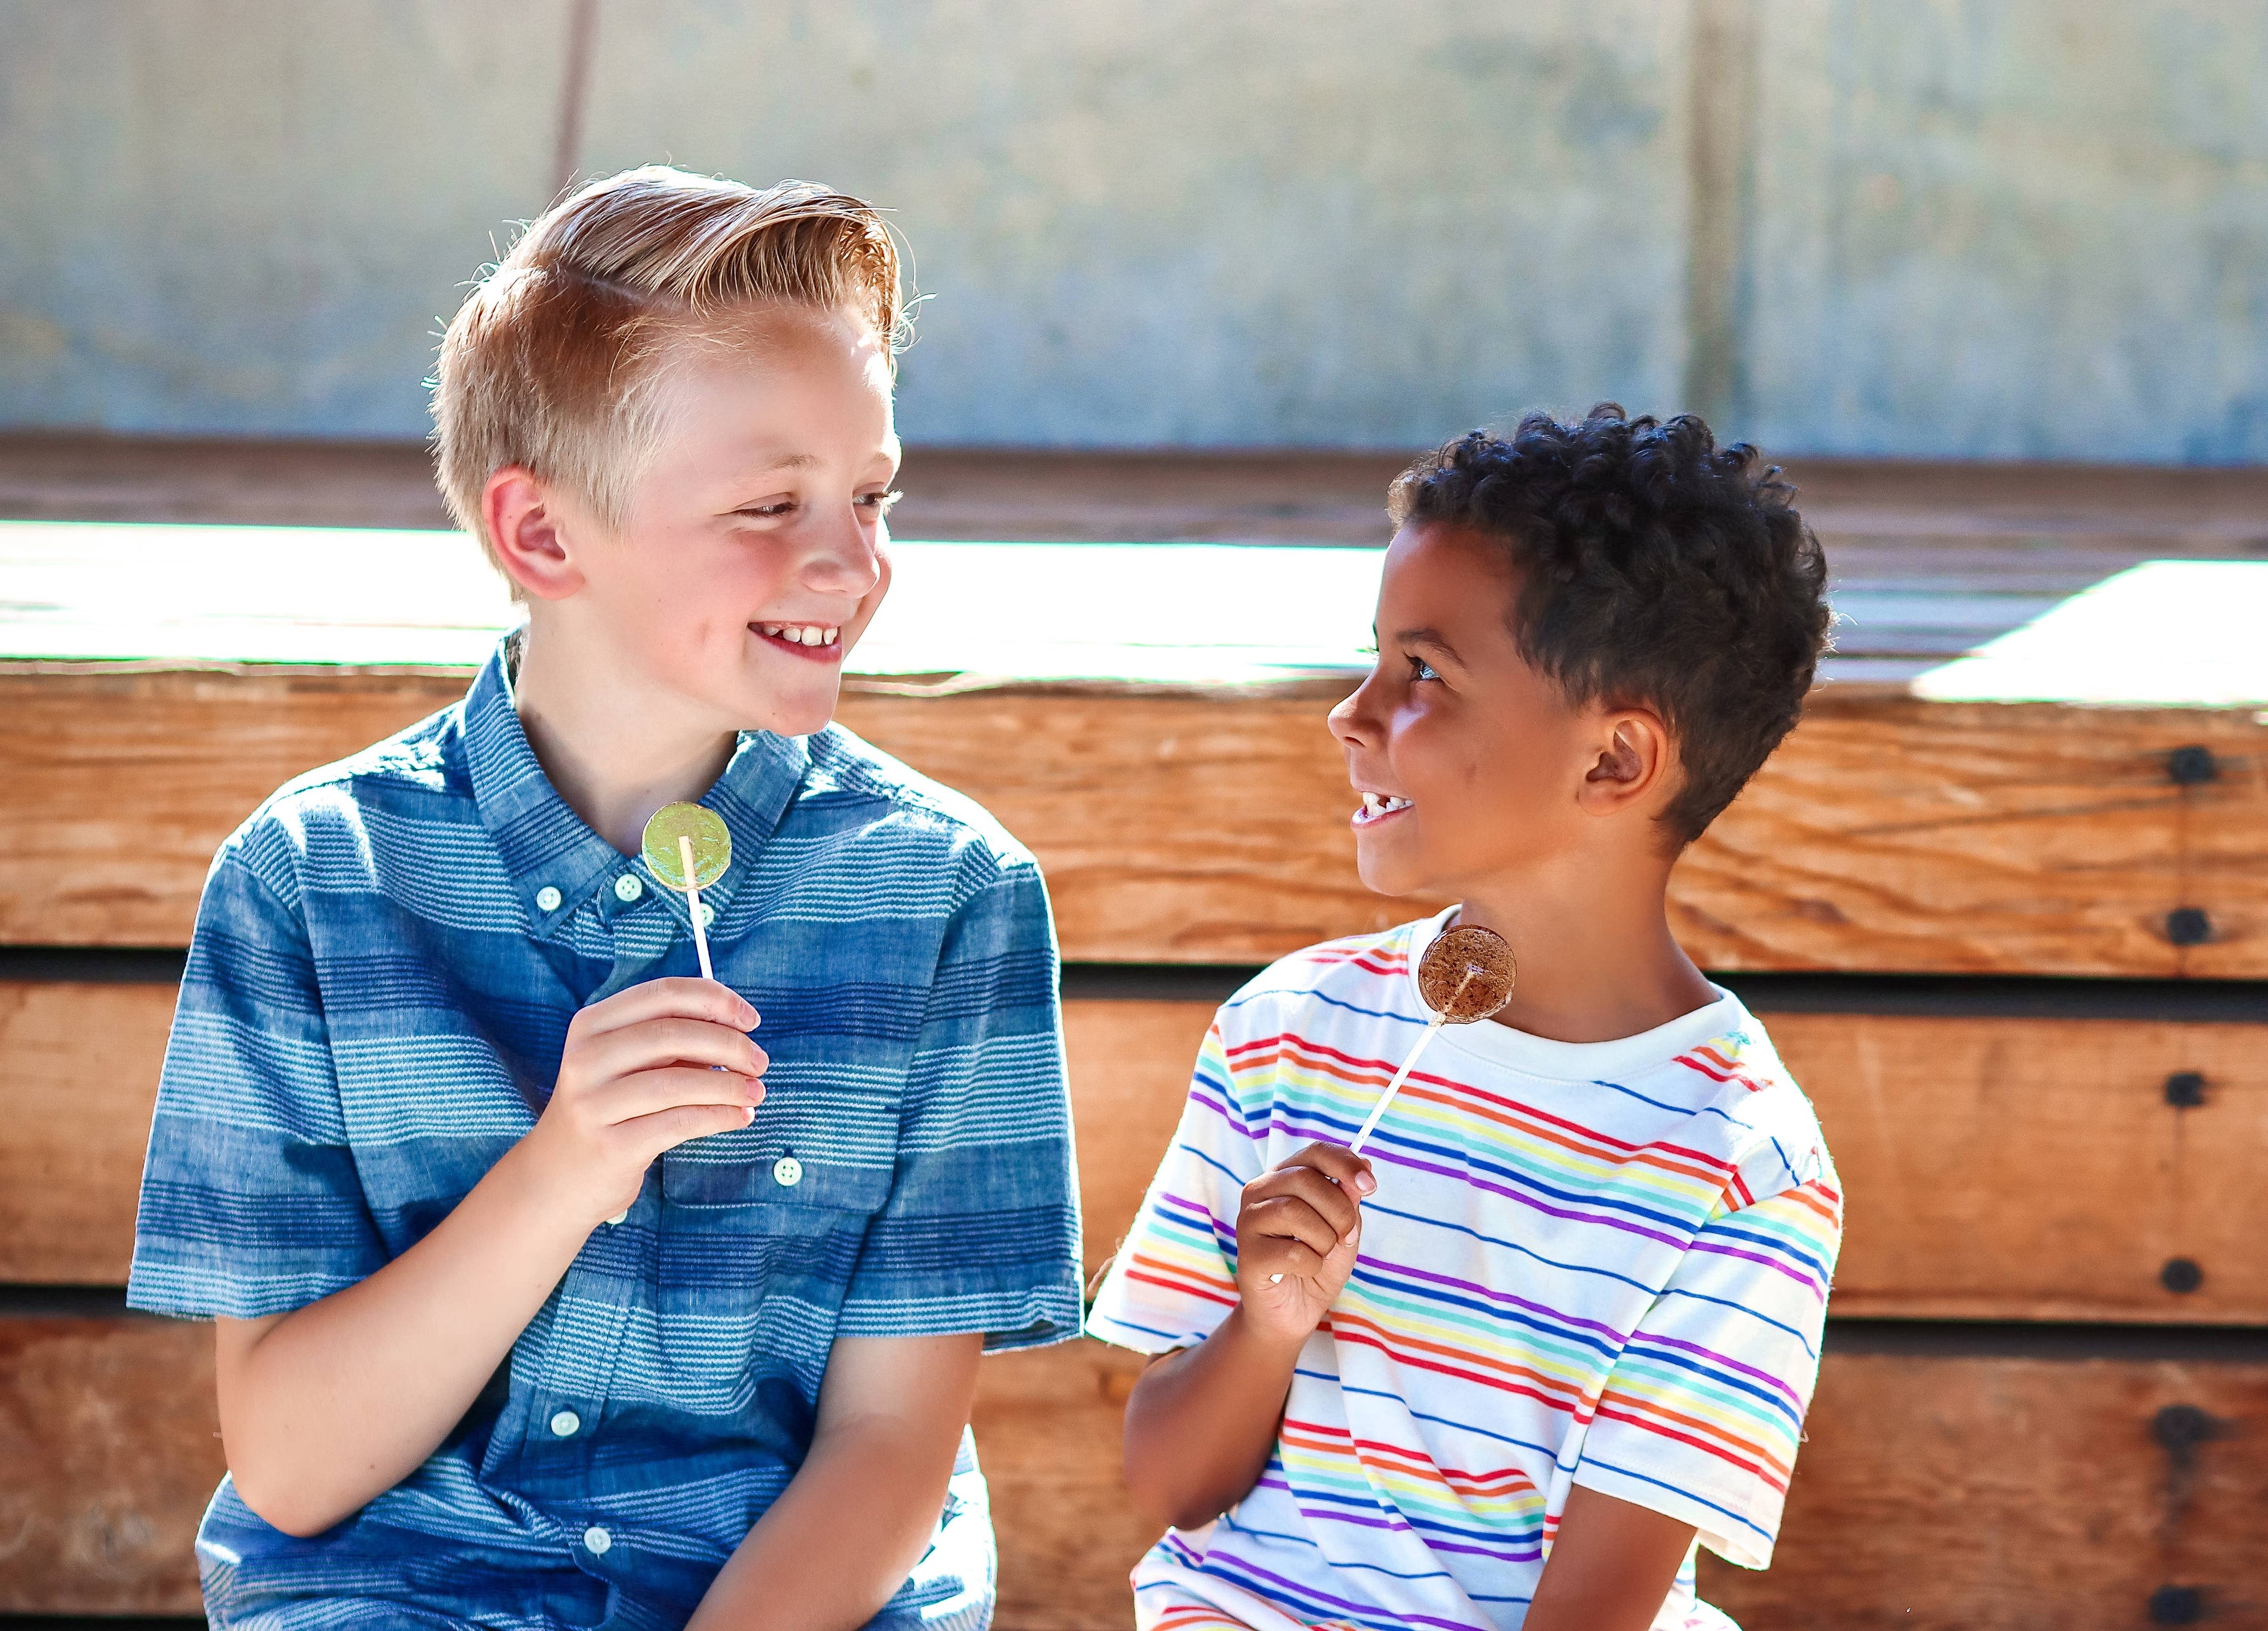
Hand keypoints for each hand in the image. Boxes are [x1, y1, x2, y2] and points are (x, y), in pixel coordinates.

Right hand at [519, 977, 767, 1226]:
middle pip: (672, 1035)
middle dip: (730, 1045)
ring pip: (677, 1082)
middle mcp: (586, 1058)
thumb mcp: (631, 1063)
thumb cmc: (612, 1107)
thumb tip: (739, 1029)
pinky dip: (719, 1116)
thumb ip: (675, 1039)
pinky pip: (679, 1123)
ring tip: (756, 1092)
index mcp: (592, 1024)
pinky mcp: (610, 1146)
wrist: (559, 1176)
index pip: (663, 994)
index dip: (715, 1000)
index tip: (751, 1019)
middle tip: (760, 1062)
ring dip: (729, 1085)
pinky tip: (740, 1117)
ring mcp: (593, 1103)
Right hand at [1233, 1142, 1373, 1344]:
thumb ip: (1350, 1199)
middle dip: (1340, 1211)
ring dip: (1324, 1239)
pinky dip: (1311, 1264)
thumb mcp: (1344, 1229)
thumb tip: (1366, 1166)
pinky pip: (1291, 1252)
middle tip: (1347, 1237)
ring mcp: (1248, 1222)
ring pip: (1294, 1212)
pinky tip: (1305, 1270)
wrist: (1294, 1312)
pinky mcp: (1247, 1255)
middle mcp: (1259, 1191)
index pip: (1314, 1152)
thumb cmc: (1317, 1264)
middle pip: (1304, 1179)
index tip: (1371, 1186)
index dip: (1345, 1164)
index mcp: (1284, 1177)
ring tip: (1322, 1254)